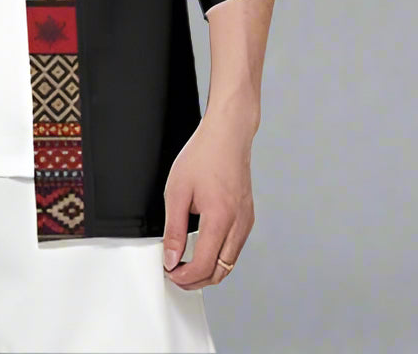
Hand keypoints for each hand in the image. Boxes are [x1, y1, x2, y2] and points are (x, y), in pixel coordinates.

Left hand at [162, 105, 255, 289]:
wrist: (227, 136)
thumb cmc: (203, 156)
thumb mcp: (177, 191)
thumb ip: (173, 228)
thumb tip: (171, 257)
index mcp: (220, 219)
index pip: (204, 265)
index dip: (184, 276)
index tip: (170, 272)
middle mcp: (239, 225)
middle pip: (220, 272)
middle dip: (196, 280)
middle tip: (175, 274)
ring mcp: (246, 222)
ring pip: (229, 263)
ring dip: (208, 270)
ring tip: (185, 263)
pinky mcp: (247, 217)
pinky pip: (234, 248)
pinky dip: (218, 256)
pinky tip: (202, 248)